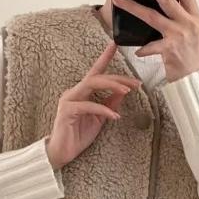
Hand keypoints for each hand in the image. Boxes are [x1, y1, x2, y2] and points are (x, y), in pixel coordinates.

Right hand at [45, 42, 141, 169]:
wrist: (62, 153)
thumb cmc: (78, 136)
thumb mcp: (99, 119)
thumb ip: (108, 105)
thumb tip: (122, 94)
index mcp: (82, 93)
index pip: (95, 72)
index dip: (105, 58)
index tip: (115, 45)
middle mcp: (74, 92)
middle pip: (97, 77)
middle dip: (118, 79)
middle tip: (135, 84)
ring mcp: (69, 100)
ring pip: (91, 85)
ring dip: (111, 86)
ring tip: (127, 92)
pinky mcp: (67, 111)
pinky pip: (88, 106)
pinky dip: (104, 110)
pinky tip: (115, 116)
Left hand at [111, 0, 198, 82]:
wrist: (194, 79)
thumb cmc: (190, 55)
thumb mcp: (191, 31)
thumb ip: (180, 15)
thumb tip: (165, 1)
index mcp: (193, 15)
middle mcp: (187, 22)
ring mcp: (178, 35)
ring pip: (152, 17)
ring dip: (133, 7)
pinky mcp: (170, 50)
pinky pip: (151, 46)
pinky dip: (143, 49)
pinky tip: (137, 51)